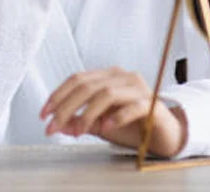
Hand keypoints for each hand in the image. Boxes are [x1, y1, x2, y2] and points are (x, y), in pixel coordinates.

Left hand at [40, 67, 187, 157]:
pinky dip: (116, 117)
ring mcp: (138, 88)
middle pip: (87, 86)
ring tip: (78, 131)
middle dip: (66, 108)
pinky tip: (106, 127)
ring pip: (106, 94)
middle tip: (54, 127)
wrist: (164, 133)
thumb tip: (58, 125)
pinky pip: (132, 106)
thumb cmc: (132, 125)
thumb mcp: (101, 124)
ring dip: (87, 114)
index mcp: (108, 76)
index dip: (58, 95)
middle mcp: (122, 77)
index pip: (77, 79)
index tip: (44, 114)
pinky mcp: (152, 104)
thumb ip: (81, 122)